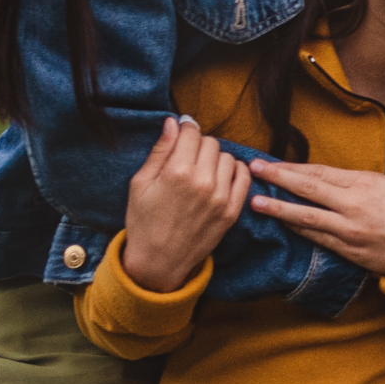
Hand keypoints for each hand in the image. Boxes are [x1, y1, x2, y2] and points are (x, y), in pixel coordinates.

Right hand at [117, 117, 251, 293]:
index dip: (185, 129)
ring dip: (215, 159)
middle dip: (198, 146)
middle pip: (211, 142)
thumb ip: (160, 150)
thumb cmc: (143, 221)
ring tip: (200, 171)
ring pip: (227, 157)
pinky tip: (220, 177)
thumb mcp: (140, 184)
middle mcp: (203, 182)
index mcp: (177, 172)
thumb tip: (173, 122)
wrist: (158, 261)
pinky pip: (243, 176)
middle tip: (186, 158)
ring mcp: (221, 198)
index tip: (182, 133)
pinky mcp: (232, 211)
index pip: (192, 132)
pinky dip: (234, 171)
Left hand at [248, 157, 384, 275]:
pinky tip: (282, 225)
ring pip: (306, 217)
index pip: (320, 172)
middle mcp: (353, 206)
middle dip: (278, 179)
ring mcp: (349, 230)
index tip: (270, 162)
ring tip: (255, 203)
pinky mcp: (349, 251)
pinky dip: (298, 230)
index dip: (292, 167)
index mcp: (365, 184)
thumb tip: (337, 179)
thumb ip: (363, 180)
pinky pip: (317, 238)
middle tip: (253, 171)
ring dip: (278, 209)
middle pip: (308, 189)